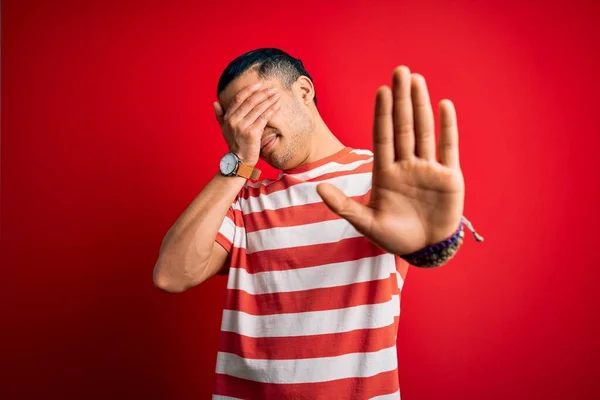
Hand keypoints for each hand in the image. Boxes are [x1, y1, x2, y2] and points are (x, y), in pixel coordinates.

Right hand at [214, 83, 280, 165]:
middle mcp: (234, 121)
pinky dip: (271, 111)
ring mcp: (243, 127)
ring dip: (269, 100)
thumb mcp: (224, 129)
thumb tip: (215, 103)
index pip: (238, 98)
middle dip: (263, 93)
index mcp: (228, 117)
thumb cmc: (234, 144)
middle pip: (250, 102)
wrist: (239, 160)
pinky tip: (277, 106)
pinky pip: (263, 118)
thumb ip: (220, 116)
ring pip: (258, 109)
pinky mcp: (252, 133)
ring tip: (277, 95)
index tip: (259, 85)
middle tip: (273, 89)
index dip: (249, 90)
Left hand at [317, 66, 464, 254]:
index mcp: (385, 173)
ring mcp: (428, 169)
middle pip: (404, 126)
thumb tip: (318, 188)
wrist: (425, 250)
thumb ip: (343, 206)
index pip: (383, 136)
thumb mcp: (366, 223)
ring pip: (424, 130)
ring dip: (421, 105)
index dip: (382, 114)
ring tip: (417, 80)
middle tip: (400, 71)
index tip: (381, 91)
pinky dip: (447, 127)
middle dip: (401, 99)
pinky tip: (444, 105)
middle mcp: (406, 165)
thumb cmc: (394, 237)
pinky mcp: (449, 177)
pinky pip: (448, 147)